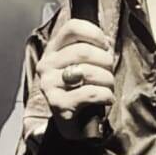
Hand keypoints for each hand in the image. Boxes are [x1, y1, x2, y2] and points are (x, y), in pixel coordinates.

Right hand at [35, 18, 114, 140]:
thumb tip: (106, 41)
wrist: (74, 126)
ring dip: (107, 80)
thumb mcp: (82, 65)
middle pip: (83, 51)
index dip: (95, 34)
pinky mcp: (58, 104)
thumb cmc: (82, 92)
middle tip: (109, 73)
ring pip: (88, 71)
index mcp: (53, 50)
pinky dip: (105, 95)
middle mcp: (46, 65)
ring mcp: (49, 85)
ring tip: (108, 87)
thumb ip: (90, 49)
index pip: (73, 28)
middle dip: (106, 62)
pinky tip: (107, 99)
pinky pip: (90, 93)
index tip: (105, 47)